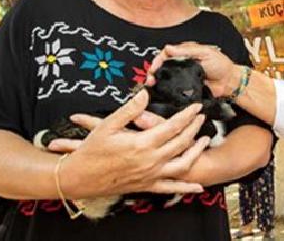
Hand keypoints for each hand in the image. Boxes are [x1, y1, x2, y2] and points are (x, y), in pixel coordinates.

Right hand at [46, 90, 210, 198]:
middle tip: (202, 117)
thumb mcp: (107, 125)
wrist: (79, 178)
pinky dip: (186, 187)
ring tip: (204, 140)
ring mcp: (150, 175)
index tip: (196, 107)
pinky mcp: (146, 186)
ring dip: (196, 152)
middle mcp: (151, 161)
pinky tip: (198, 187)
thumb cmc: (91, 151)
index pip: (173, 126)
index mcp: (142, 144)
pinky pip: (170, 188)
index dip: (187, 115)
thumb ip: (130, 109)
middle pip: (181, 143)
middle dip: (194, 128)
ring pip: (182, 164)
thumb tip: (146, 94)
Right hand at [144, 42, 242, 97]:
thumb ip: (186, 51)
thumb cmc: (221, 65)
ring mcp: (182, 78)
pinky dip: (165, 91)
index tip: (154, 67)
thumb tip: (168, 47)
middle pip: (162, 67)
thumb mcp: (205, 53)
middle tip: (150, 79)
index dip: (157, 60)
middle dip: (153, 72)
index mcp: (184, 54)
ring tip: (151, 86)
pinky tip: (159, 93)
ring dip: (156, 81)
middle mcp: (181, 65)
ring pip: (165, 78)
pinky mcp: (185, 89)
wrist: (230, 83)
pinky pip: (173, 90)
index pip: (166, 54)